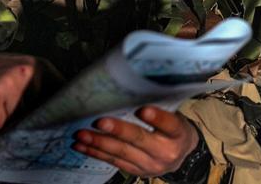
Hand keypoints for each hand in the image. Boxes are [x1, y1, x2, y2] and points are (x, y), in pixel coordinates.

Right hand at [0, 48, 47, 129]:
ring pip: (16, 118)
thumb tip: (52, 117)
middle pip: (36, 112)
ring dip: (7, 117)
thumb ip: (40, 89)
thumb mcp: (25, 72)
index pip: (60, 96)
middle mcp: (29, 72)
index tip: (51, 120)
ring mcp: (10, 83)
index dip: (55, 112)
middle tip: (12, 106)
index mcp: (41, 67)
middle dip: (27, 116)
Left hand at [72, 106, 200, 176]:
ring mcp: (149, 165)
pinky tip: (83, 146)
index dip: (157, 118)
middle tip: (100, 122)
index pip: (169, 124)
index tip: (142, 109)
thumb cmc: (173, 128)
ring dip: (99, 143)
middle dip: (118, 131)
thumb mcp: (174, 115)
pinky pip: (114, 161)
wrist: (179, 155)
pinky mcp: (136, 171)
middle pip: (139, 139)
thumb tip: (131, 89)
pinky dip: (96, 153)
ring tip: (82, 134)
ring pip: (121, 152)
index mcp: (178, 134)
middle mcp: (165, 152)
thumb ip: (158, 106)